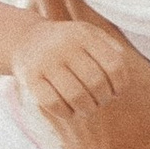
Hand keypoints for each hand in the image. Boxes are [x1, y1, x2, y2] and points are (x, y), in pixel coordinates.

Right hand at [10, 4, 131, 139]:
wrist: (27, 40)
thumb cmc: (69, 43)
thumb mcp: (90, 35)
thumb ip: (111, 50)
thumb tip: (122, 79)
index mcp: (84, 35)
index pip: (114, 65)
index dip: (120, 85)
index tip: (116, 92)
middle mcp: (64, 46)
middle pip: (96, 83)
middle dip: (103, 99)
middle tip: (100, 101)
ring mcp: (46, 62)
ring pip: (76, 96)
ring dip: (87, 109)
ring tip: (87, 109)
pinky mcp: (31, 78)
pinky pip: (54, 104)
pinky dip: (67, 113)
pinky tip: (70, 111)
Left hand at [33, 0, 149, 148]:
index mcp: (114, 67)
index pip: (84, 14)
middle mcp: (83, 78)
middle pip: (56, 25)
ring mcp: (65, 99)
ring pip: (41, 51)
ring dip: (35, 22)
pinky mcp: (56, 120)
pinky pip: (36, 78)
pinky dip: (32, 57)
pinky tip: (29, 47)